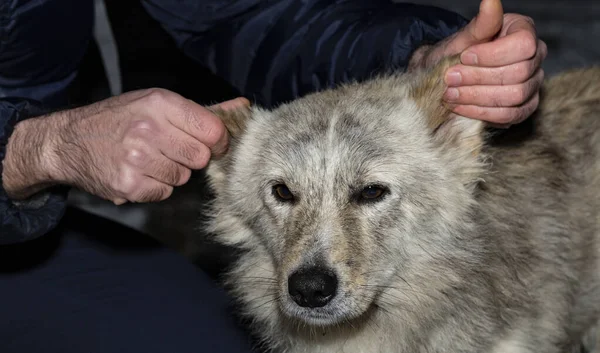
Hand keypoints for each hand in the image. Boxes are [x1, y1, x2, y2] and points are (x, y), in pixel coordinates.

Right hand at [2, 89, 248, 203]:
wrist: (67, 142)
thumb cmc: (119, 119)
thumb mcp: (156, 103)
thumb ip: (201, 110)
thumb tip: (243, 107)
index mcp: (160, 103)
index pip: (214, 131)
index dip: (218, 142)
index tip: (211, 144)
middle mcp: (149, 129)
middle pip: (201, 157)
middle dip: (191, 157)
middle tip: (170, 150)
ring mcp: (138, 159)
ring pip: (183, 177)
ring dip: (172, 172)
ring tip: (149, 159)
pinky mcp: (130, 184)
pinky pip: (164, 192)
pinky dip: (155, 186)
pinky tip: (138, 173)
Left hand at [408, 0, 546, 126]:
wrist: (447, 78)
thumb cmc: (457, 54)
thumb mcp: (463, 38)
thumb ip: (481, 24)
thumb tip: (491, 1)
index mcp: (524, 32)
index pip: (523, 44)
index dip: (492, 54)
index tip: (464, 56)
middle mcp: (535, 58)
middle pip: (518, 73)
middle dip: (478, 78)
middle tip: (449, 79)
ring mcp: (532, 85)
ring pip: (514, 97)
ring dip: (476, 97)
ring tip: (450, 94)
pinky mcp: (524, 108)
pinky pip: (510, 116)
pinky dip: (481, 113)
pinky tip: (459, 106)